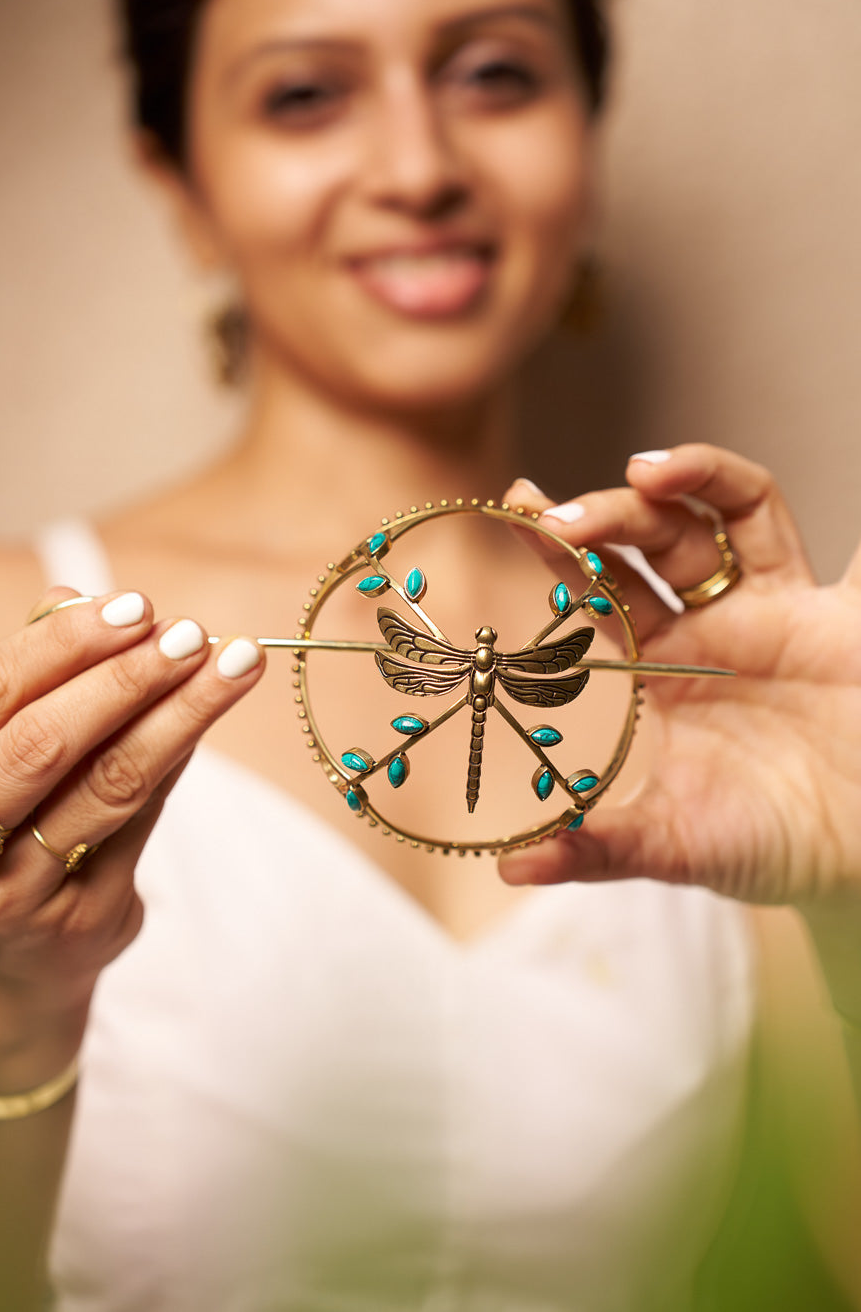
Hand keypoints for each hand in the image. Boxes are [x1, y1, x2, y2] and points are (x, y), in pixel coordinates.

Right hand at [0, 589, 264, 1026]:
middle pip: (45, 742)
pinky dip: (177, 765)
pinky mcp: (80, 923)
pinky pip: (141, 827)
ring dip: (179, 716)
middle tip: (193, 633)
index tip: (135, 604)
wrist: (3, 977)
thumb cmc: (0, 838)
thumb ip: (32, 686)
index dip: (63, 642)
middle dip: (128, 677)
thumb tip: (70, 596)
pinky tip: (207, 721)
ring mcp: (16, 890)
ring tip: (233, 666)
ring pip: (106, 786)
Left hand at [500, 445, 860, 907]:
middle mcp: (713, 628)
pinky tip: (738, 484)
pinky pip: (834, 550)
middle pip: (653, 542)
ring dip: (689, 478)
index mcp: (664, 671)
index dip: (560, 551)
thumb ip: (600, 848)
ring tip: (646, 472)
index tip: (514, 510)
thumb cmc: (773, 848)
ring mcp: (775, 610)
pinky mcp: (838, 613)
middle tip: (561, 513)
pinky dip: (799, 514)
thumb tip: (512, 867)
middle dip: (608, 516)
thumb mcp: (678, 845)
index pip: (601, 593)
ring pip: (725, 517)